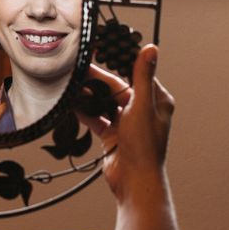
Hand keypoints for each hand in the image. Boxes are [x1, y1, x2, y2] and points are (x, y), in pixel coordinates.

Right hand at [78, 45, 181, 229]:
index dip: (118, 63)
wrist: (134, 181)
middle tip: (79, 70)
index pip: (135, 74)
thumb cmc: (145, 147)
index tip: (103, 51)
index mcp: (156, 100)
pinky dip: (86, 112)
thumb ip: (142, 77)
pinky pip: (97, 118)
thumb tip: (151, 49)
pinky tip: (73, 104)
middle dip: (97, 81)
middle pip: (116, 88)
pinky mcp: (112, 135)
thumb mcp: (142, 106)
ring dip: (89, 96)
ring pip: (104, 103)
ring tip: (73, 86)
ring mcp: (126, 123)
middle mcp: (142, 110)